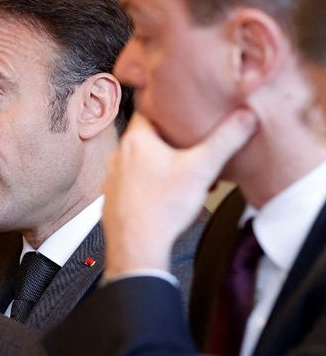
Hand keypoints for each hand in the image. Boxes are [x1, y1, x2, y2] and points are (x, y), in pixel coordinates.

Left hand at [102, 110, 257, 278]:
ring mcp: (112, 179)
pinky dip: (147, 186)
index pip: (146, 110)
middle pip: (144, 138)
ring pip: (138, 163)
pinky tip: (164, 196)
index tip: (179, 109)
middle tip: (188, 146)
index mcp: (136, 141)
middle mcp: (118, 156)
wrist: (137, 247)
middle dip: (168, 141)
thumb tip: (244, 118)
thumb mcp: (202, 168)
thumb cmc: (162, 209)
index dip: (165, 108)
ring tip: (180, 175)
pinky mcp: (112, 199)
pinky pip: (132, 185)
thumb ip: (225, 140)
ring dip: (158, 165)